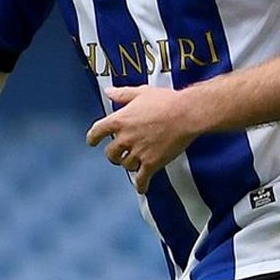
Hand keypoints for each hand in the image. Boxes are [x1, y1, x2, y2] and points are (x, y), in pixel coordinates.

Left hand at [86, 85, 203, 192]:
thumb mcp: (141, 93)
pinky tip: (141, 187)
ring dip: (129, 164)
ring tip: (135, 163)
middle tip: (119, 154)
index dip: (93, 138)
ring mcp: (138, 152)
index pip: (97, 132)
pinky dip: (141, 185)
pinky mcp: (152, 163)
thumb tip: (108, 92)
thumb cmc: (166, 101)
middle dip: (114, 154)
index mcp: (120, 120)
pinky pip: (142, 179)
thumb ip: (122, 94)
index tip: (92, 142)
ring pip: (126, 165)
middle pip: (111, 153)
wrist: (186, 114)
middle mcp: (125, 138)